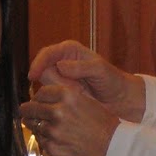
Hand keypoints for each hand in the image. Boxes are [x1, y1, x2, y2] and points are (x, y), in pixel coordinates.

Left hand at [20, 79, 121, 155]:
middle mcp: (58, 112)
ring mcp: (53, 132)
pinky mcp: (52, 148)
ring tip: (51, 130)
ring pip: (34, 126)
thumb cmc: (103, 124)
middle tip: (30, 114)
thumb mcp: (87, 100)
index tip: (38, 102)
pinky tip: (58, 141)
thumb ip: (65, 96)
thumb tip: (41, 96)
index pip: (40, 93)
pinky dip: (46, 141)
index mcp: (67, 96)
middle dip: (29, 112)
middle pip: (29, 109)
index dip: (38, 98)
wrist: (113, 148)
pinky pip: (41, 142)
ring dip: (38, 127)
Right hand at [27, 40, 145, 121]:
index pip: (46, 54)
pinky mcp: (62, 94)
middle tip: (73, 91)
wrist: (121, 100)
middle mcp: (62, 63)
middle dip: (52, 83)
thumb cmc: (113, 81)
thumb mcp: (100, 71)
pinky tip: (70, 105)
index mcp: (69, 50)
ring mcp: (61, 79)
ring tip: (79, 96)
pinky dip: (57, 102)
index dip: (38, 64)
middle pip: (43, 71)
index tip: (33, 76)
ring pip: (46, 86)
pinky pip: (51, 98)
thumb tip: (60, 66)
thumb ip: (81, 67)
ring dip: (57, 94)